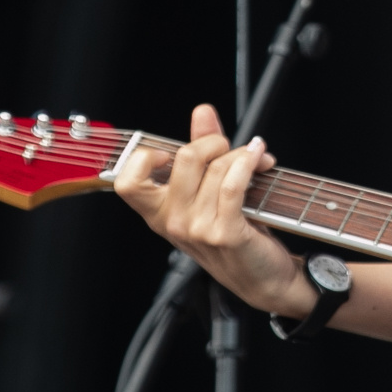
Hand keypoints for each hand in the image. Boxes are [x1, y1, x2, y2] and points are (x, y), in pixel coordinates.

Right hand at [112, 104, 310, 315]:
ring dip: (244, 155)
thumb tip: (202, 112)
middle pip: (185, 158)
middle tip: (229, 148)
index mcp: (160, 213)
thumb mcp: (209, 194)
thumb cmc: (235, 236)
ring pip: (218, 168)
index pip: (127, 183)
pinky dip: (250, 162)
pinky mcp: (225, 233)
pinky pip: (234, 184)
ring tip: (256, 158)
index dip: (143, 158)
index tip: (168, 151)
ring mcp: (197, 230)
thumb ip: (204, 151)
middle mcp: (173, 222)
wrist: (263, 279)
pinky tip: (260, 157)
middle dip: (214, 142)